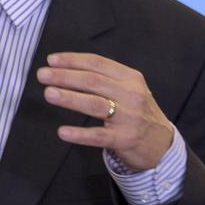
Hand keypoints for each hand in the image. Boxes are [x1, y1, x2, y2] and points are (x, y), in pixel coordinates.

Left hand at [37, 52, 173, 170]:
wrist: (162, 144)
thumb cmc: (136, 113)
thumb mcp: (129, 89)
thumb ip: (105, 78)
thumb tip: (66, 68)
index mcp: (130, 78)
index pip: (98, 63)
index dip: (73, 60)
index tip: (51, 60)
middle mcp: (132, 95)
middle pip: (93, 81)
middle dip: (65, 76)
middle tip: (42, 75)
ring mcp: (129, 118)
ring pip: (95, 104)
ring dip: (69, 98)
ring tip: (48, 93)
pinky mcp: (125, 139)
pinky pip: (98, 136)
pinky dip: (79, 134)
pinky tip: (62, 132)